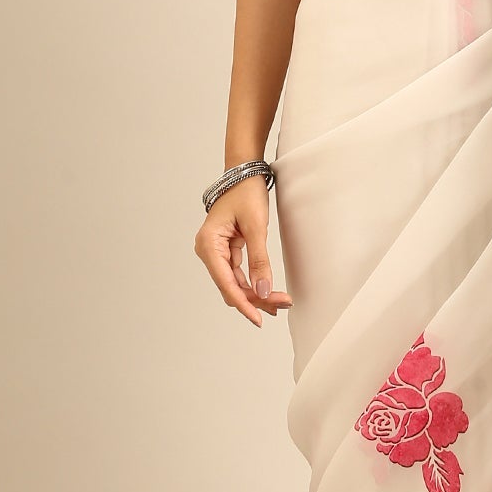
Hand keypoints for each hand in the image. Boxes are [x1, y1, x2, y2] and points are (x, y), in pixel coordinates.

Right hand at [193, 175, 291, 326]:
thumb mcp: (256, 227)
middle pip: (231, 287)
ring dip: (257, 294)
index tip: (259, 319)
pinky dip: (254, 283)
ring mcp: (216, 252)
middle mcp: (208, 251)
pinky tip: (269, 292)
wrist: (244, 173)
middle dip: (256, 299)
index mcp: (209, 245)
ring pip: (236, 283)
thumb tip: (264, 290)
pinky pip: (239, 274)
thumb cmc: (246, 193)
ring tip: (281, 302)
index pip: (226, 284)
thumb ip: (260, 261)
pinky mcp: (226, 251)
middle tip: (282, 306)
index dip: (244, 304)